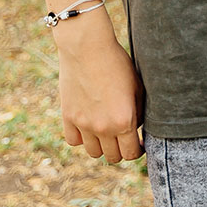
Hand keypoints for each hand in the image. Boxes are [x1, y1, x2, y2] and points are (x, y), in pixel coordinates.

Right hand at [55, 14, 143, 163]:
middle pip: (112, 157)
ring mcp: (83, 124)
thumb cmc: (118, 64)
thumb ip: (138, 112)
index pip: (131, 154)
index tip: (138, 144)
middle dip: (121, 150)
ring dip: (101, 146)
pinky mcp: (68, 117)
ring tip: (107, 133)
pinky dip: (82, 138)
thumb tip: (136, 128)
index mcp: (125, 121)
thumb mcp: (137, 87)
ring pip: (93, 152)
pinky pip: (74, 141)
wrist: (88, 48)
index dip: (137, 151)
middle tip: (124, 139)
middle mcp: (103, 128)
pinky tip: (89, 126)